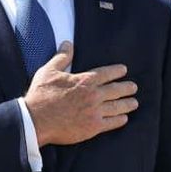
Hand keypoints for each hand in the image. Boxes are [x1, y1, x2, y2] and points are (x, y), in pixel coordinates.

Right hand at [23, 42, 138, 146]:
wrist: (36, 120)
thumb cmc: (41, 95)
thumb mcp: (49, 71)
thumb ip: (61, 57)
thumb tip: (67, 43)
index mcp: (84, 80)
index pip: (106, 73)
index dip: (117, 71)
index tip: (124, 70)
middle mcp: (93, 95)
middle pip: (116, 90)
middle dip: (127, 88)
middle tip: (134, 87)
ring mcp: (95, 112)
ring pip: (117, 107)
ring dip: (128, 104)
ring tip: (134, 103)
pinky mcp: (92, 128)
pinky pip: (111, 123)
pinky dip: (120, 120)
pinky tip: (124, 118)